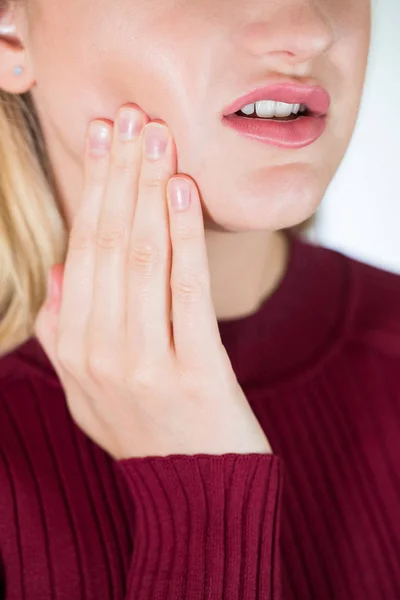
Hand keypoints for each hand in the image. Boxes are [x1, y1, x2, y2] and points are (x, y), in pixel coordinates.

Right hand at [34, 103, 271, 459]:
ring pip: (143, 257)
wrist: (196, 491)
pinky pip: (187, 290)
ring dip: (149, 189)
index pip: (82, 251)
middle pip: (109, 243)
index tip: (102, 140)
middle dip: (119, 174)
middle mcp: (99, 351)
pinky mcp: (195, 371)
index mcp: (71, 349)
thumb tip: (56, 273)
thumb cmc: (146, 432)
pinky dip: (185, 235)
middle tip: (130, 118)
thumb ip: (61, 333)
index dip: (93, 190)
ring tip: (156, 136)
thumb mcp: (87, 391)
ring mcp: (144, 362)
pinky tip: (184, 189)